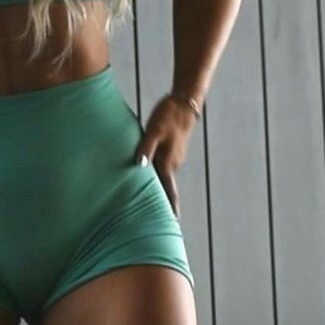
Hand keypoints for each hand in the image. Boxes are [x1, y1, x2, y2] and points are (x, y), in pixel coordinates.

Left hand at [132, 93, 197, 217]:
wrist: (185, 101)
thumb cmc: (168, 114)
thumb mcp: (153, 130)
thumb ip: (145, 148)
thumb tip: (139, 165)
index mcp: (168, 161)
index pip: (168, 191)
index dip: (170, 207)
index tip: (173, 223)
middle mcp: (173, 163)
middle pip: (165, 188)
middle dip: (162, 203)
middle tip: (156, 221)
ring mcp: (174, 157)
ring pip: (163, 178)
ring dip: (158, 190)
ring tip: (150, 204)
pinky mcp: (171, 151)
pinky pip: (162, 168)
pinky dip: (156, 176)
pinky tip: (148, 178)